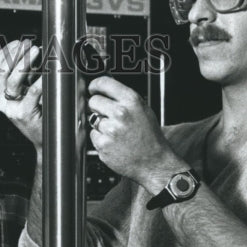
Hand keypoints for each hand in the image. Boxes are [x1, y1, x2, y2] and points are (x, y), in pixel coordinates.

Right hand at [0, 39, 42, 150]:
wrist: (48, 142)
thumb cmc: (43, 115)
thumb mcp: (30, 93)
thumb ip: (28, 77)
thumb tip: (33, 51)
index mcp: (2, 94)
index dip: (6, 52)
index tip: (19, 41)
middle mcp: (4, 101)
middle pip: (2, 71)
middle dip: (15, 54)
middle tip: (29, 44)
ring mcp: (12, 108)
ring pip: (12, 81)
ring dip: (24, 63)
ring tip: (36, 51)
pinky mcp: (24, 114)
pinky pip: (31, 93)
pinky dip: (39, 80)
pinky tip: (47, 72)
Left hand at [86, 76, 184, 190]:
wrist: (154, 162)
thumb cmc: (150, 137)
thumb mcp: (144, 111)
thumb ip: (125, 100)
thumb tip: (105, 91)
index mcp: (132, 101)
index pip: (104, 83)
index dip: (95, 85)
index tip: (92, 89)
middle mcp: (121, 113)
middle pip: (94, 101)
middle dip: (97, 107)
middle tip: (107, 116)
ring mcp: (111, 129)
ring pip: (93, 120)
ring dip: (101, 125)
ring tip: (117, 133)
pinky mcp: (103, 144)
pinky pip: (93, 135)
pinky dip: (100, 139)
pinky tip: (114, 143)